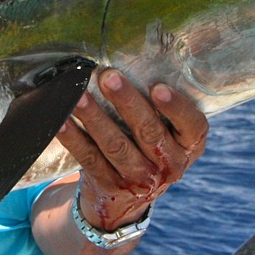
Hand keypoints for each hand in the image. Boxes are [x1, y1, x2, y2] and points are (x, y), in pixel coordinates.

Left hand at [57, 68, 207, 230]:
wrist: (128, 197)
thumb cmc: (149, 145)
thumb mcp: (168, 132)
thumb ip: (159, 105)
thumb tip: (130, 56)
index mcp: (189, 145)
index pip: (193, 125)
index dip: (176, 107)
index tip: (158, 87)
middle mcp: (169, 164)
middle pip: (149, 132)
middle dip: (127, 103)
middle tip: (109, 76)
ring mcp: (140, 178)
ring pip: (116, 146)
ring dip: (95, 118)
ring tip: (78, 96)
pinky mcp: (110, 185)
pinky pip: (90, 158)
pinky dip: (74, 138)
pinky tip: (61, 120)